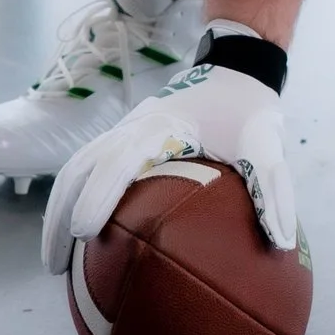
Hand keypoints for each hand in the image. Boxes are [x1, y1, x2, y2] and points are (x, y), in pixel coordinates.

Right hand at [40, 61, 298, 270]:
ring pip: (76, 168)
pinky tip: (83, 239)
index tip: (85, 233)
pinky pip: (90, 169)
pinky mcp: (126, 140)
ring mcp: (124, 131)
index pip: (118, 161)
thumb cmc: (248, 107)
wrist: (236, 68)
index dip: (98, 196)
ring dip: (59, 209)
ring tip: (56, 262)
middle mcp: (132, 127)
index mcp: (160, 125)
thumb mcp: (266, 142)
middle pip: (80, 168)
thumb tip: (279, 242)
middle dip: (61, 214)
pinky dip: (77, 200)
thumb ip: (272, 187)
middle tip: (56, 266)